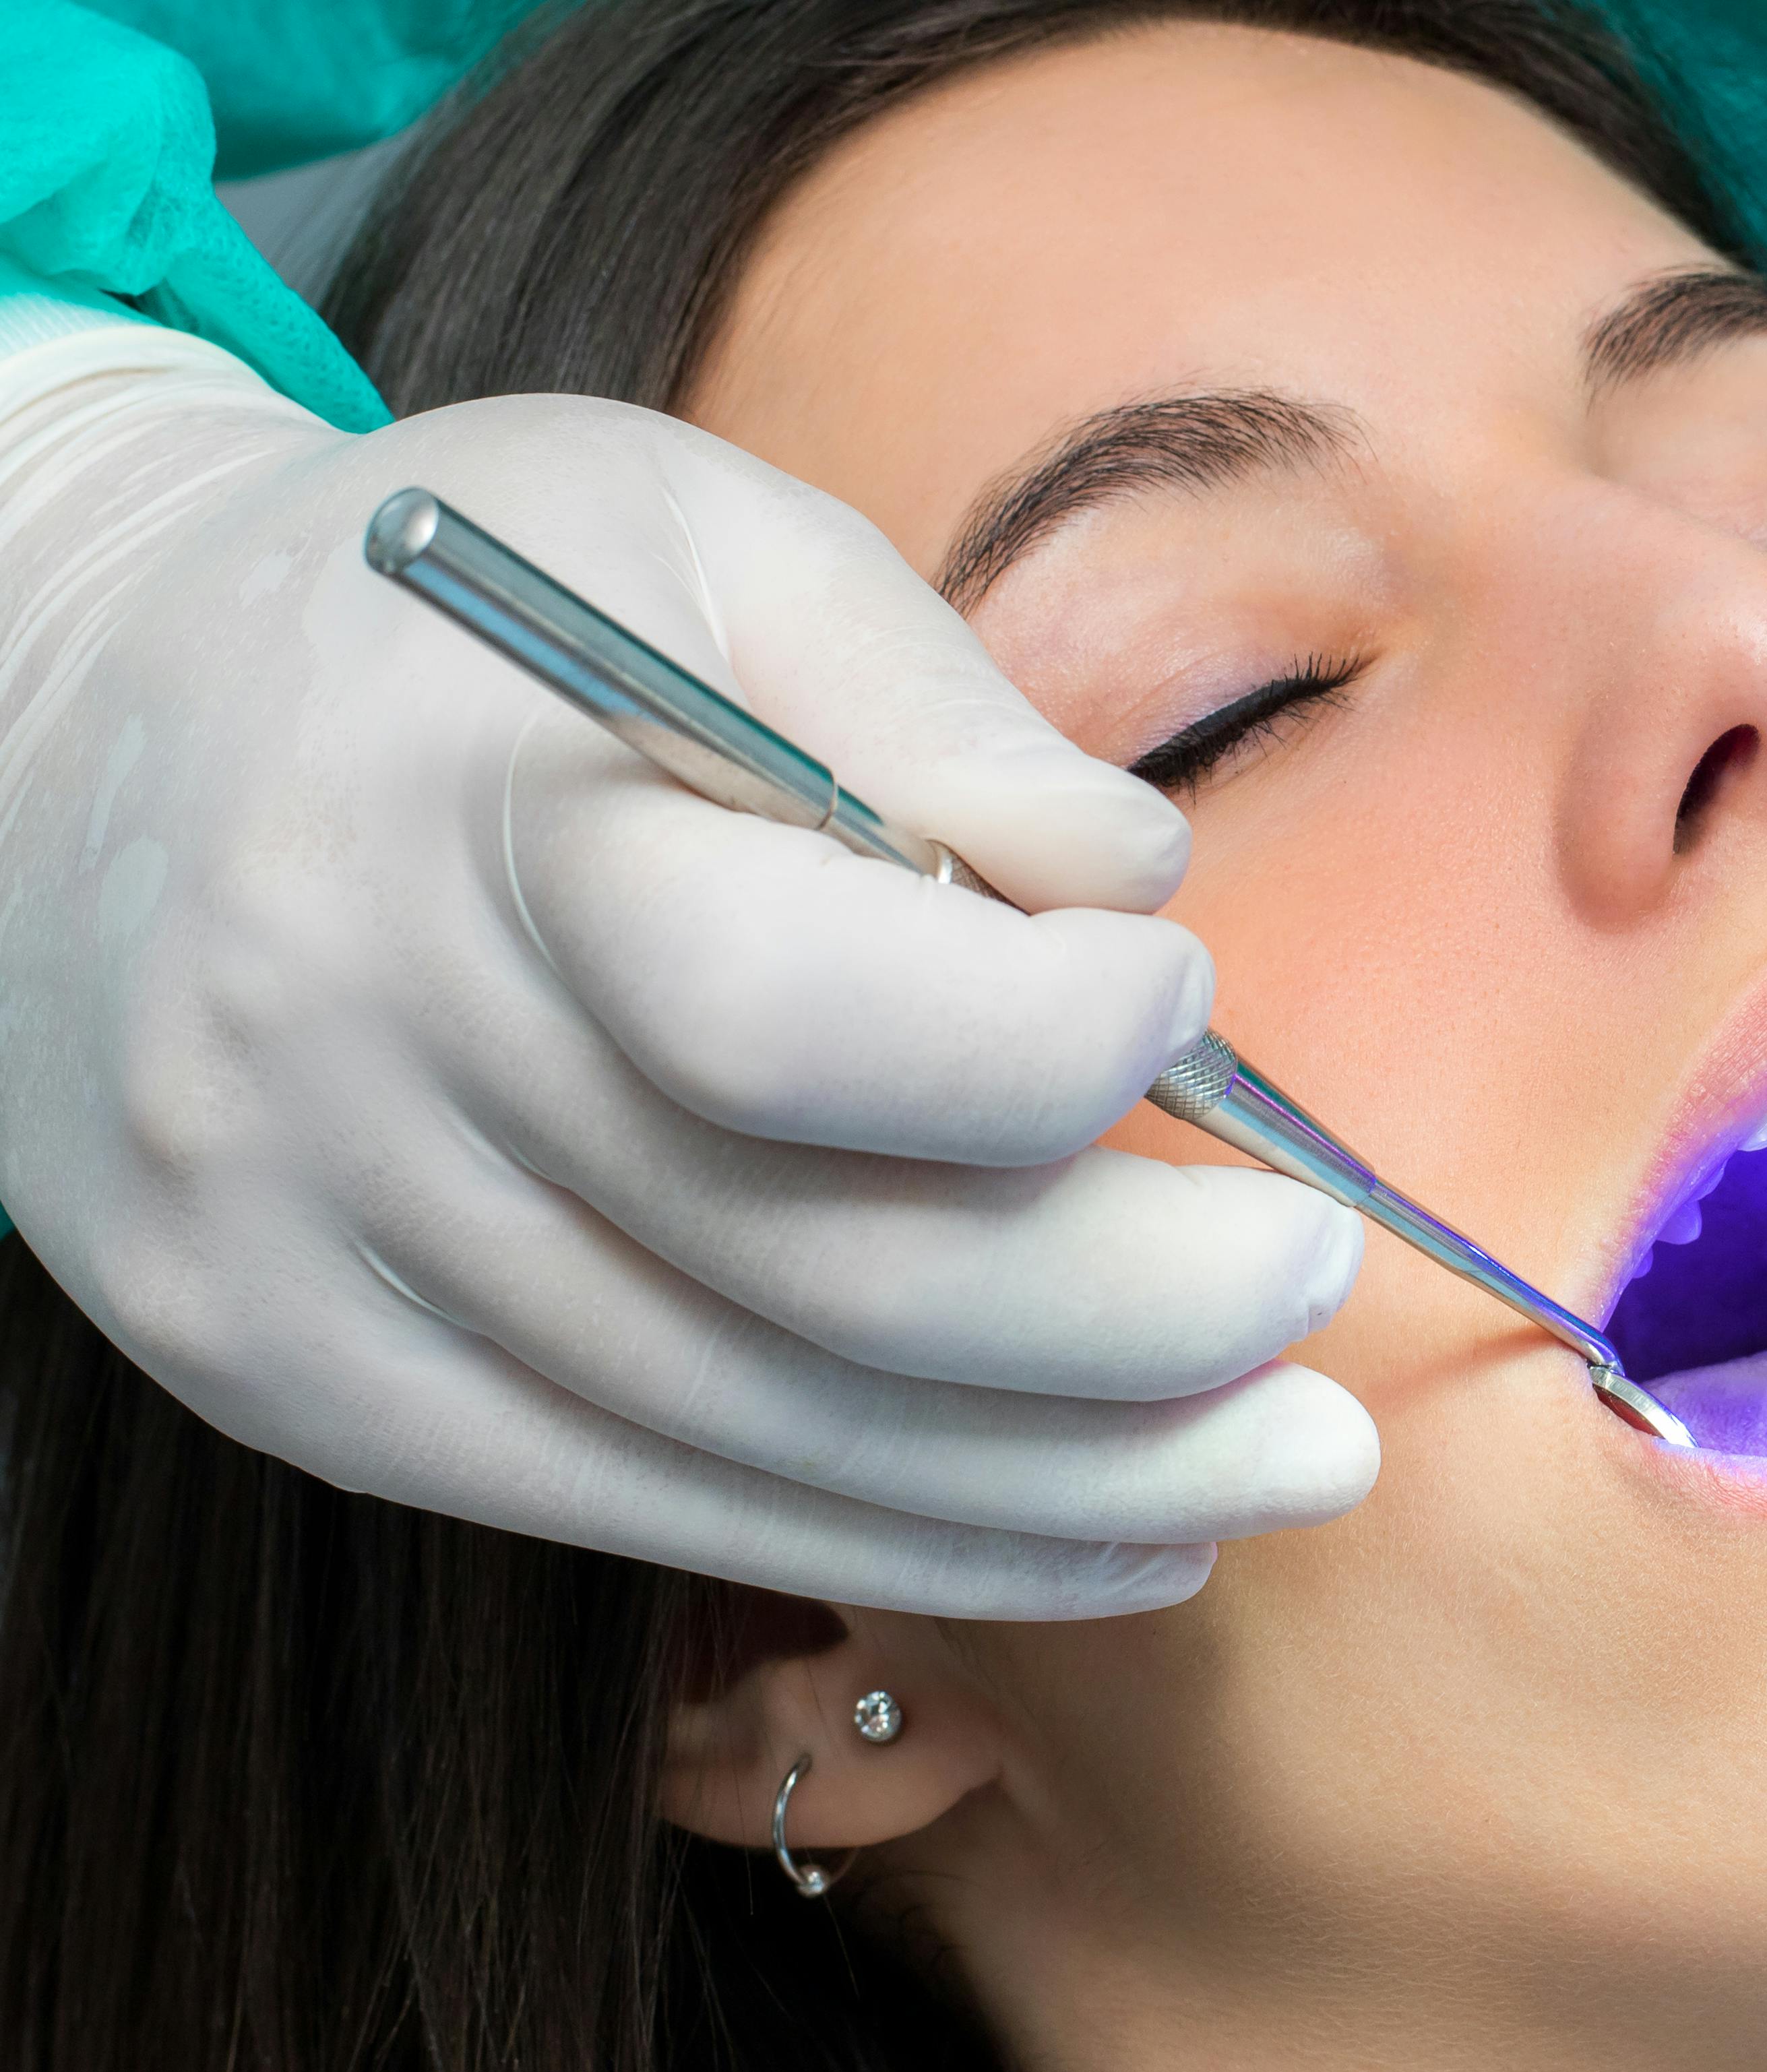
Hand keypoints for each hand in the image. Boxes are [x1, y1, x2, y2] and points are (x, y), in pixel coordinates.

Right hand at [0, 324, 1370, 1617]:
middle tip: (1329, 1299)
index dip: (1034, 1046)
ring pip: (758, 1432)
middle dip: (1128, 1321)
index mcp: (461, 817)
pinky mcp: (300, 1380)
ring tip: (1292, 1466)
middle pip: (812, 1273)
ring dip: (1069, 1482)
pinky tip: (1112, 1535)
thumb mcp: (690, 529)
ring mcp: (308, 1257)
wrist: (51, 727)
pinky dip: (905, 1537)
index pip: (777, 1014)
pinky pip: (646, 1506)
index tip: (1180, 1001)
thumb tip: (1132, 883)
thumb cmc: (444, 611)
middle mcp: (353, 1065)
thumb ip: (926, 696)